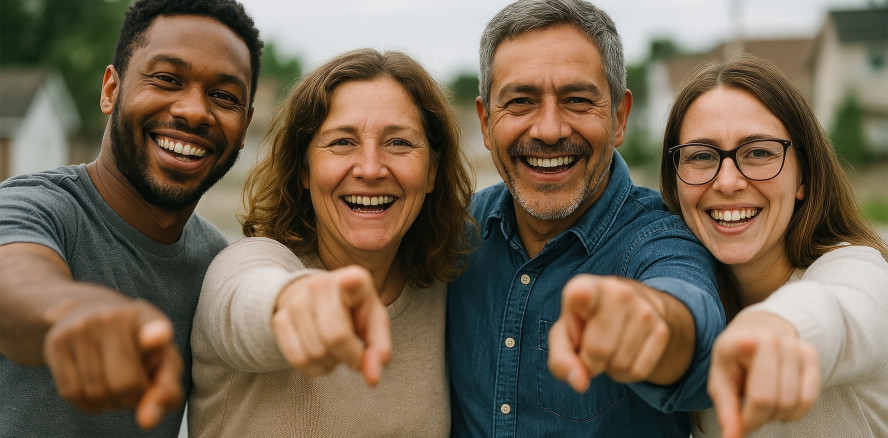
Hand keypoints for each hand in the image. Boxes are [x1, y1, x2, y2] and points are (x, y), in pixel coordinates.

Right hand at [43, 296, 182, 428]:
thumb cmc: (136, 345)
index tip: (157, 339)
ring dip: (108, 404)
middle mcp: (115, 317)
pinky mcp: (57, 341)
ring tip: (114, 386)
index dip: (156, 336)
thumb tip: (147, 421)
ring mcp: (83, 326)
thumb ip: (166, 391)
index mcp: (150, 318)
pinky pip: (71, 393)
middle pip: (125, 384)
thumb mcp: (160, 360)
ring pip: (96, 393)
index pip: (155, 328)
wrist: (87, 312)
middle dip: (131, 400)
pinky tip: (95, 390)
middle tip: (133, 391)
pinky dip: (87, 404)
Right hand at [272, 265, 391, 384]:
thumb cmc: (354, 312)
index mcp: (353, 278)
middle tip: (352, 353)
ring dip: (330, 363)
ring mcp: (296, 301)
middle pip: (335, 337)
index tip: (350, 278)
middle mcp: (320, 284)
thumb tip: (372, 379)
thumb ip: (380, 349)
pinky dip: (313, 369)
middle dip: (348, 357)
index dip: (349, 281)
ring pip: (315, 353)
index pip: (350, 284)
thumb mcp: (375, 323)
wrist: (319, 299)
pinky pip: (297, 360)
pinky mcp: (279, 318)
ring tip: (336, 350)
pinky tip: (321, 356)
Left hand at [547, 275, 673, 391]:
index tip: (579, 294)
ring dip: (610, 367)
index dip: (580, 295)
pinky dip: (627, 372)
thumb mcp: (564, 336)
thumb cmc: (586, 324)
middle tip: (590, 347)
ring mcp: (645, 310)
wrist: (631, 311)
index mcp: (586, 287)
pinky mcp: (662, 330)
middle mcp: (618, 292)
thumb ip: (561, 360)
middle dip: (591, 362)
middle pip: (599, 350)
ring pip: (620, 364)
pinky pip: (638, 372)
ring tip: (609, 345)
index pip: (582, 291)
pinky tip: (624, 352)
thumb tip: (580, 383)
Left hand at [708, 311, 819, 437]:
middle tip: (749, 413)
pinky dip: (794, 411)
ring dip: (778, 415)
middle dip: (760, 418)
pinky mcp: (811, 355)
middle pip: (774, 403)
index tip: (742, 426)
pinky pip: (809, 399)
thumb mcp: (720, 380)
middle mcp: (771, 340)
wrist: (757, 329)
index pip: (756, 395)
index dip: (751, 416)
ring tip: (763, 403)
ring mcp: (795, 346)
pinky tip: (780, 402)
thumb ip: (727, 411)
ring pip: (793, 403)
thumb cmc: (735, 359)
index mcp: (740, 343)